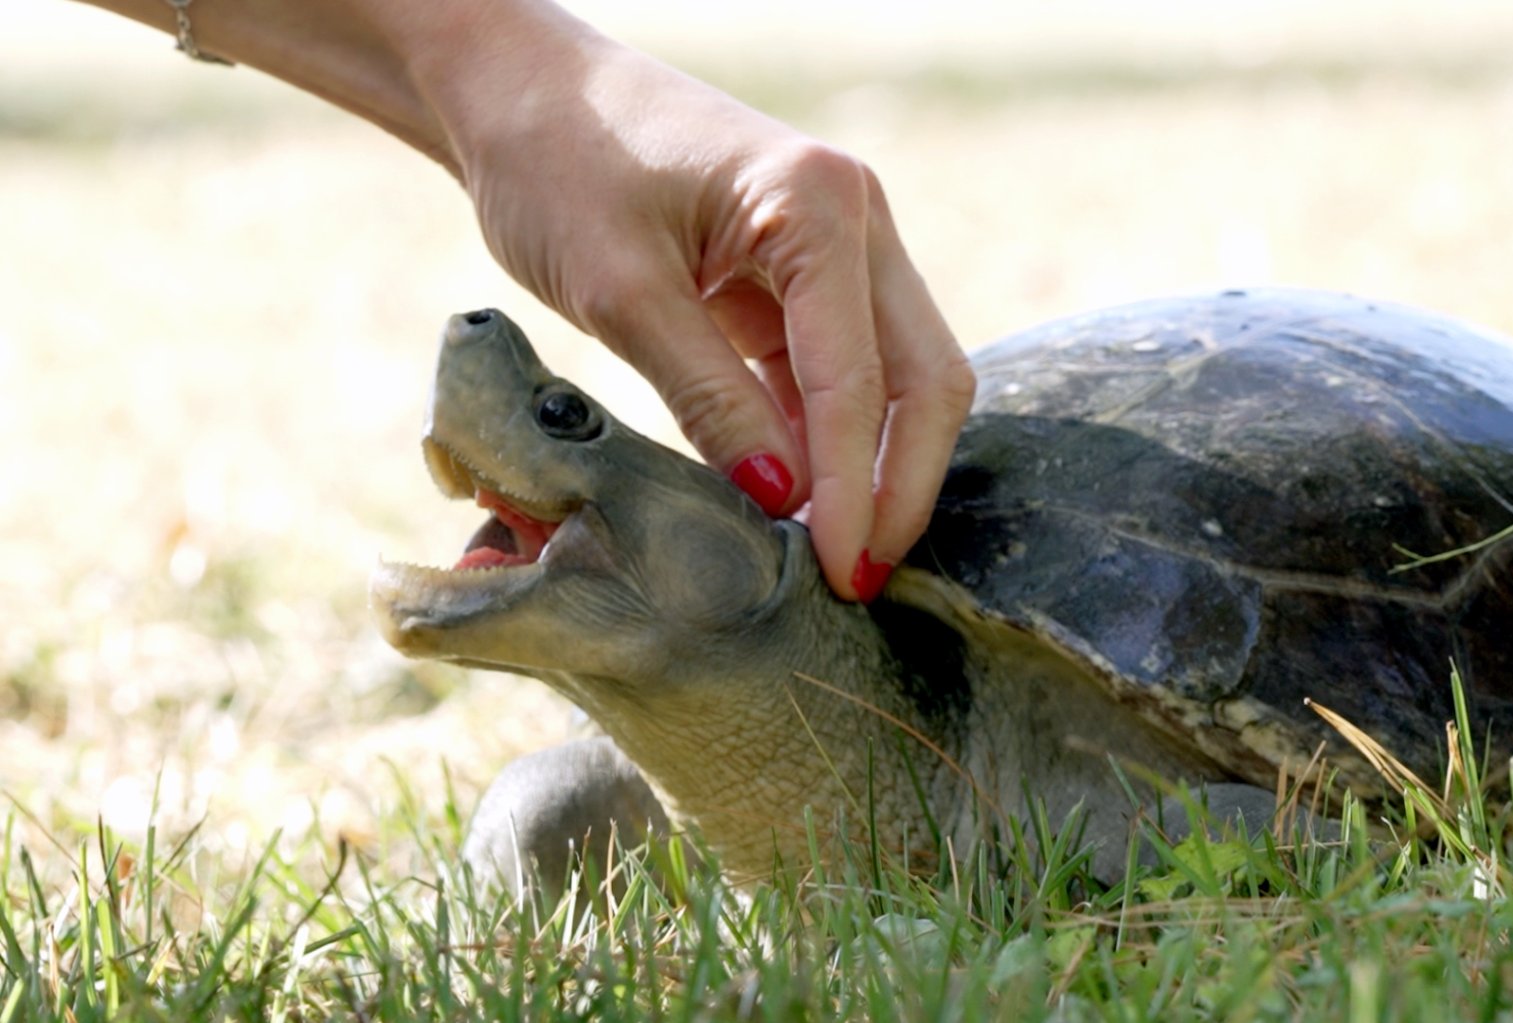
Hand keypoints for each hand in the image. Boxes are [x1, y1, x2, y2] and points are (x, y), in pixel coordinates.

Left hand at [422, 10, 974, 601]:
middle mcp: (856, 217)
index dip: (855, 488)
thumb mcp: (621, 291)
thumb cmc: (558, 163)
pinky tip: (795, 502)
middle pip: (924, 377)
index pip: (859, 376)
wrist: (519, 90)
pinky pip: (839, 371)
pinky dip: (825, 438)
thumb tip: (783, 499)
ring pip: (895, 380)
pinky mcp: (804, 276)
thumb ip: (708, 396)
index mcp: (819, 203)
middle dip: (900, 485)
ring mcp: (840, 245)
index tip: (840, 577)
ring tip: (830, 561)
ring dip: (870, 468)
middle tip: (859, 583)